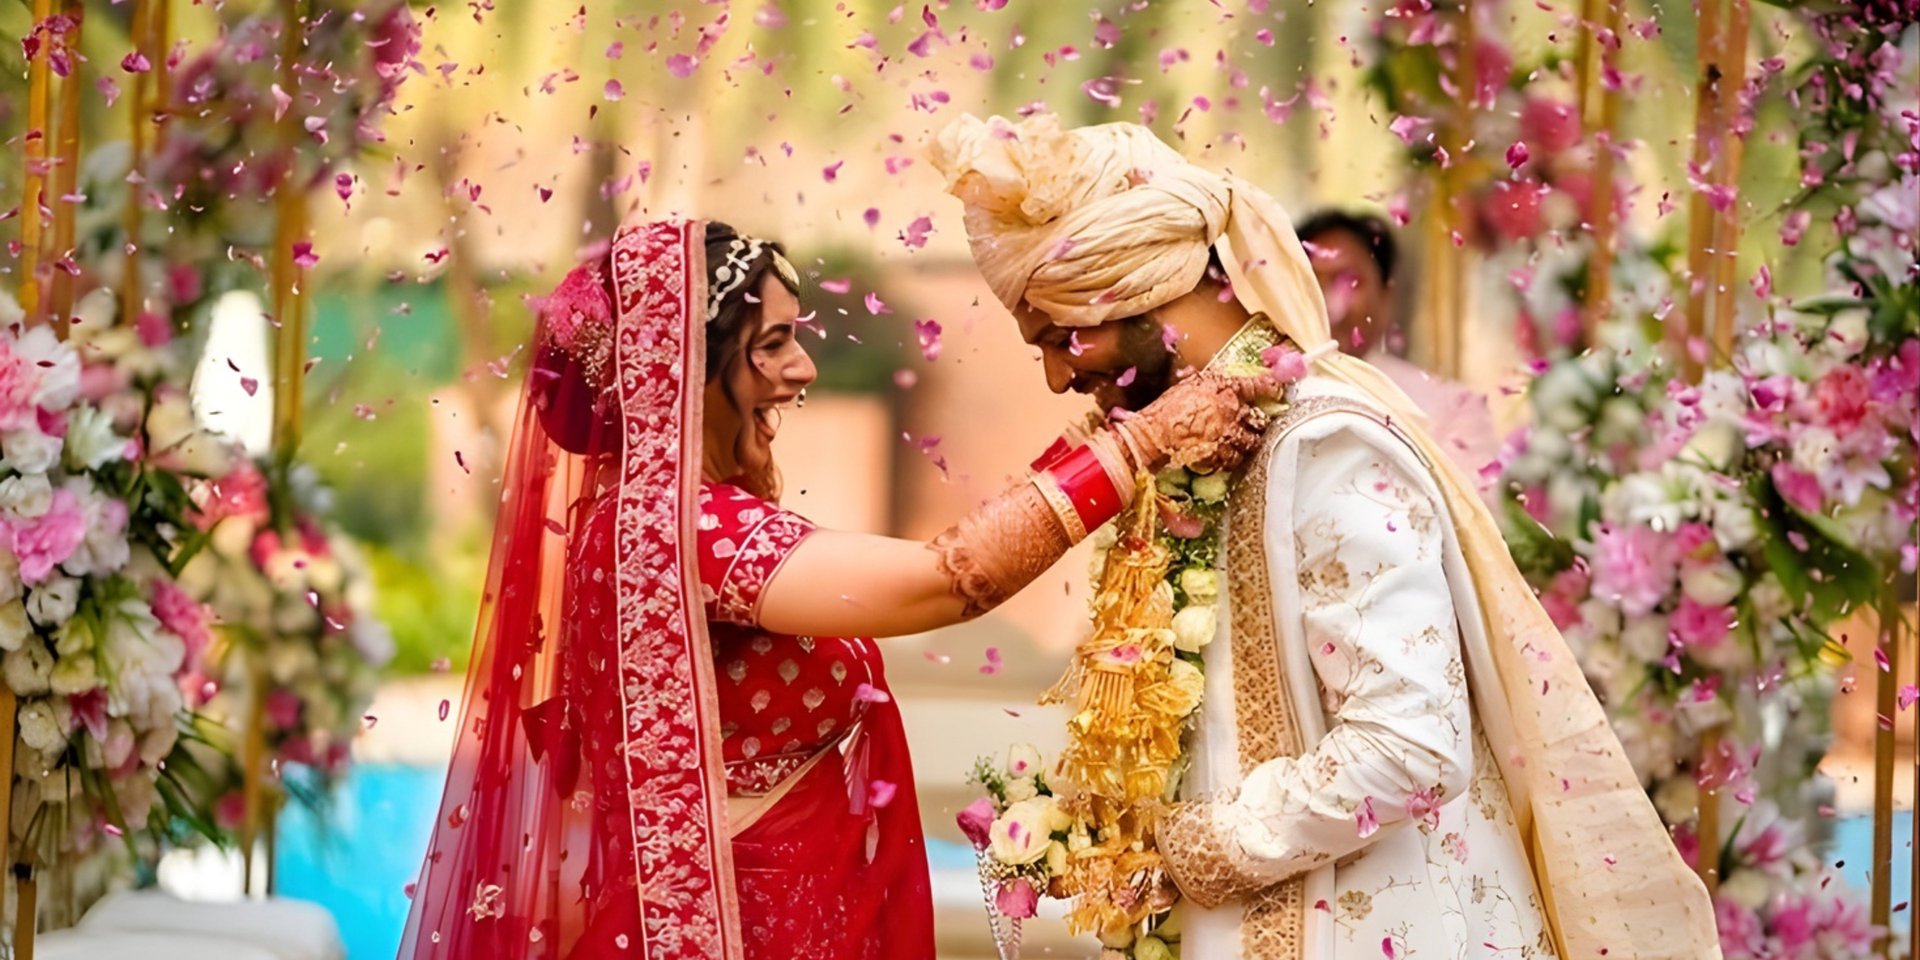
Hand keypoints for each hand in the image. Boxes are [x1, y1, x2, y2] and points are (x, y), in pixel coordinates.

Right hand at [1119, 370, 1280, 473]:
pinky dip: (1232, 458)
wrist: (1155, 434)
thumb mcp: (1187, 384)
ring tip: (1242, 443)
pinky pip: (1234, 460)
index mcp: (1225, 390)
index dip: (1270, 386)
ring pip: (1251, 443)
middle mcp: (1232, 412)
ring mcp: (1228, 436)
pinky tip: (1225, 456)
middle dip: (1258, 423)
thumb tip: (1210, 379)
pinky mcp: (1220, 456)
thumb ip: (1206, 383)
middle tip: (1255, 425)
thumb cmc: (1166, 407)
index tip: (1278, 388)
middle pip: (1259, 420)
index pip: (1256, 385)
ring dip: (1248, 443)